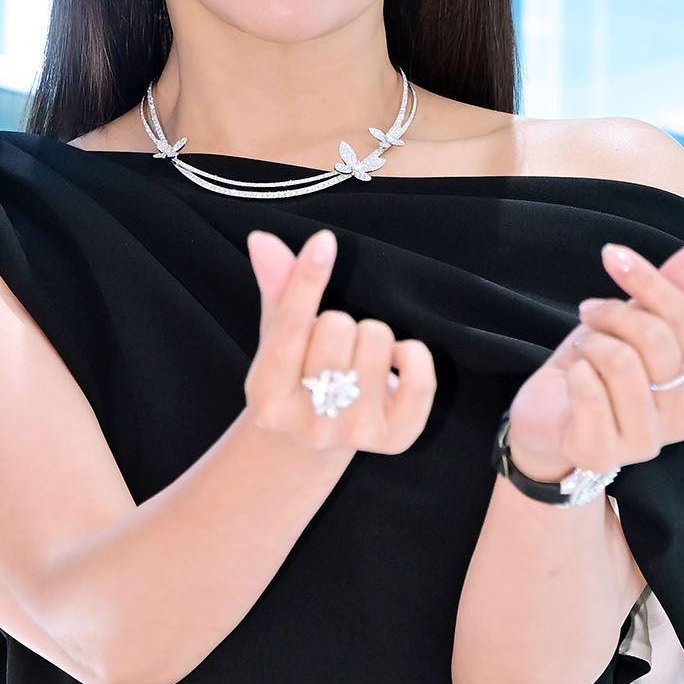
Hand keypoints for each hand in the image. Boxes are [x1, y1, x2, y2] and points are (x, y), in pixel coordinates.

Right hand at [244, 227, 436, 454]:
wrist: (312, 443)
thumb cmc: (294, 377)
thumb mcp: (275, 338)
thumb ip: (275, 290)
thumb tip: (263, 241)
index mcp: (267, 398)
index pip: (289, 328)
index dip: (308, 279)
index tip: (324, 241)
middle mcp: (308, 423)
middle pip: (338, 327)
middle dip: (339, 320)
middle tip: (332, 345)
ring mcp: (353, 433)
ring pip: (378, 340)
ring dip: (372, 337)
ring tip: (357, 360)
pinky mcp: (394, 440)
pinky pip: (420, 377)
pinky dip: (413, 355)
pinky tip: (394, 364)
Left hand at [504, 237, 683, 482]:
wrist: (547, 418)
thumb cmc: (597, 369)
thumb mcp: (632, 323)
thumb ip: (672, 290)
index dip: (649, 282)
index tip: (613, 256)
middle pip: (656, 339)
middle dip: (612, 313)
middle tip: (589, 315)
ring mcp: (646, 442)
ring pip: (622, 362)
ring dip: (591, 344)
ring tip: (584, 352)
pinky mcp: (602, 453)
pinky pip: (589, 391)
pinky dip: (574, 372)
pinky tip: (573, 381)